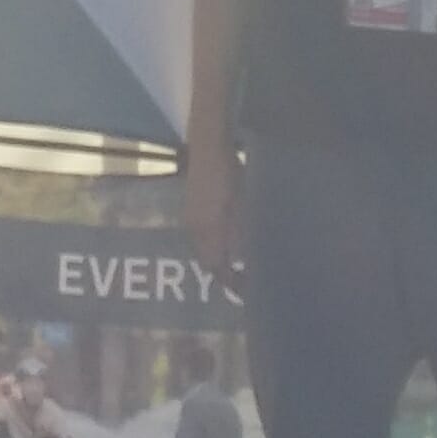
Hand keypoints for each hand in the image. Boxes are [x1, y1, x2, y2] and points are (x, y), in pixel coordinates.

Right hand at [180, 137, 241, 278]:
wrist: (208, 146)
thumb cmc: (229, 175)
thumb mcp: (240, 206)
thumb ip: (239, 236)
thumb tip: (241, 264)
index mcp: (206, 230)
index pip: (216, 267)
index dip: (230, 282)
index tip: (246, 291)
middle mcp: (194, 228)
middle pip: (207, 260)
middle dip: (223, 273)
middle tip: (244, 280)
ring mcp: (191, 217)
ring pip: (203, 248)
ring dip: (218, 258)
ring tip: (238, 263)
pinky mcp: (192, 208)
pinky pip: (201, 236)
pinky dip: (213, 244)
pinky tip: (228, 240)